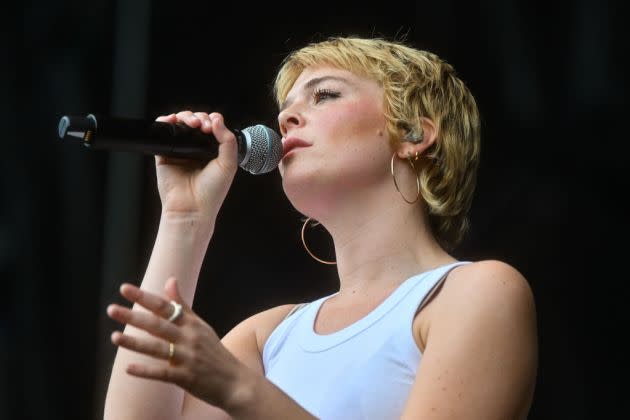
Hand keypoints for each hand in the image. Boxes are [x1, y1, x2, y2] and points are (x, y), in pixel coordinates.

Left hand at [107, 277, 244, 407]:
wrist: (235, 381)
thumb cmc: (214, 351)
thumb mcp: (201, 325)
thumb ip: (183, 305)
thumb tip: (170, 279)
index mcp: (192, 324)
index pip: (165, 307)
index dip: (144, 297)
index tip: (125, 288)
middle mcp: (190, 338)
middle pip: (158, 325)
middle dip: (134, 317)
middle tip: (112, 309)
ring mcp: (188, 358)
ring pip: (157, 349)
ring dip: (135, 343)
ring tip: (114, 337)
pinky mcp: (186, 378)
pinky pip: (163, 373)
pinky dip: (146, 371)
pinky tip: (128, 368)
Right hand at [154, 111, 237, 220]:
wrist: (192, 208)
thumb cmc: (212, 192)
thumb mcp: (228, 164)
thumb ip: (228, 140)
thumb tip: (217, 119)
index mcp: (212, 151)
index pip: (212, 126)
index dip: (212, 121)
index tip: (213, 126)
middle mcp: (196, 150)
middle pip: (196, 122)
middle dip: (200, 118)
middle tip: (203, 126)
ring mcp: (180, 151)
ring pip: (180, 124)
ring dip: (186, 116)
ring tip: (192, 123)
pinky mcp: (164, 154)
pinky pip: (162, 132)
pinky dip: (165, 121)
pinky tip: (171, 120)